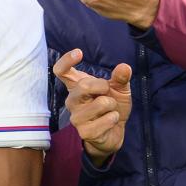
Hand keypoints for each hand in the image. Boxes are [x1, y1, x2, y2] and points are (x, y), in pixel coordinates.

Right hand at [54, 48, 131, 166]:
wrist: (114, 132)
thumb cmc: (112, 106)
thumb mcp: (119, 89)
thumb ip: (120, 78)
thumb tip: (124, 67)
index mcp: (76, 86)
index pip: (61, 71)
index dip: (66, 60)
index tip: (79, 53)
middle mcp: (72, 100)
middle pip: (83, 85)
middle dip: (103, 86)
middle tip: (108, 92)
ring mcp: (76, 117)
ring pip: (99, 104)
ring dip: (112, 105)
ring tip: (110, 110)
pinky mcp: (84, 132)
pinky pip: (104, 121)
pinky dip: (113, 119)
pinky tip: (111, 121)